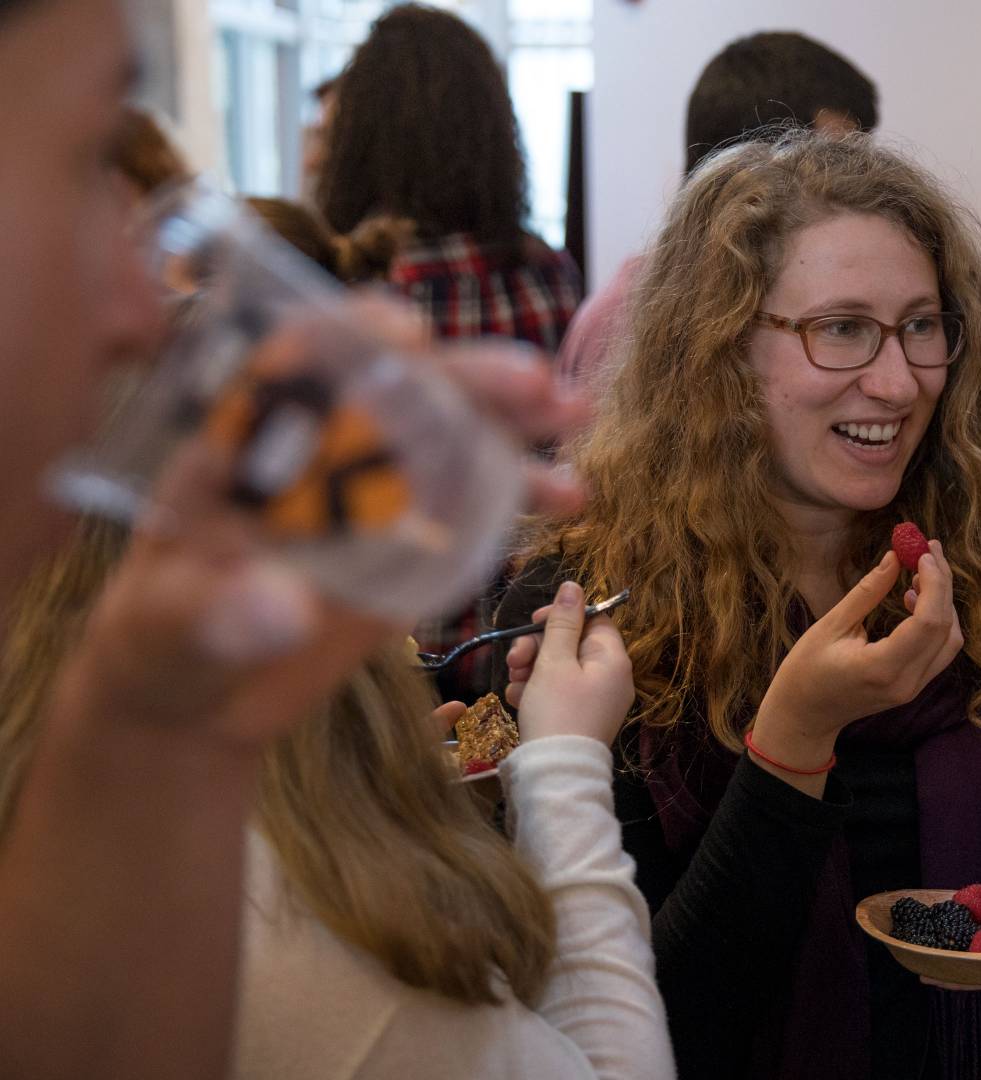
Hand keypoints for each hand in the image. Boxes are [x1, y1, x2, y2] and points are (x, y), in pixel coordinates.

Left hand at [51, 300, 591, 751]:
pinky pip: (475, 501)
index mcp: (244, 444)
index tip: (404, 331)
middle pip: (397, 387)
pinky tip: (568, 497)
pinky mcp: (411, 539)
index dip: (350, 335)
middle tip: (533, 381)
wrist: (199, 698)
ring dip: (513, 417)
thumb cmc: (161, 643)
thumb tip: (284, 609)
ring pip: (450, 431)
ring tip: (572, 415)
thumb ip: (220, 616)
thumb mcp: (172, 629)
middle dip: (466, 375)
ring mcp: (371, 491)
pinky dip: (522, 491)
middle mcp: (318, 450)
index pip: (295, 362)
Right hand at [504, 581, 633, 744]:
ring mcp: (597, 700)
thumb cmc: (557, 711)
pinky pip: (559, 693)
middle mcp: (612, 678)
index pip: (593, 620)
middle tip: (514, 660)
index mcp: (613, 659)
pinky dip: (537, 692)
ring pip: (560, 669)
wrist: (556, 773)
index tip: (532, 622)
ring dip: (532, 670)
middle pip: (572, 645)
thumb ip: (562, 622)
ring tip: (514, 685)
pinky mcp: (581, 718)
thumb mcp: (555, 661)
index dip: (561, 616)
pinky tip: (518, 701)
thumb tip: (574, 586)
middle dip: (538, 648)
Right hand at [755, 540, 964, 755]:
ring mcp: (914, 688)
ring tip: (919, 571)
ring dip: (943, 601)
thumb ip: (868, 592)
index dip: (934, 582)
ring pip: (950, 639)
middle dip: (942, 583)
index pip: (928, 621)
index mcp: (882, 667)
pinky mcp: (914, 687)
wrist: (804, 716)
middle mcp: (906, 682)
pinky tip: (913, 599)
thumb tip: (896, 557)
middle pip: (946, 626)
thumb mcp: (831, 625)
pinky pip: (940, 650)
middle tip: (928, 549)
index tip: (924, 552)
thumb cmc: (806, 671)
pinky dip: (937, 620)